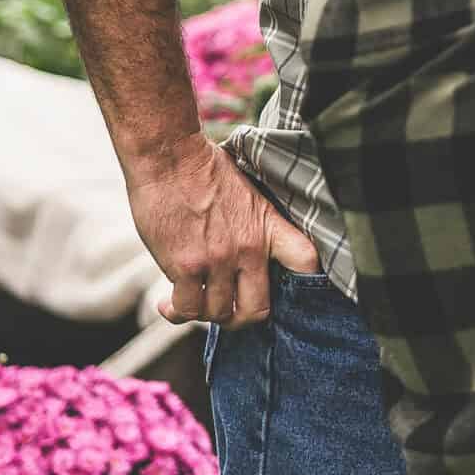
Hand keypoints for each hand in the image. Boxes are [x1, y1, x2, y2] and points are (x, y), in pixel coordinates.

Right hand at [128, 136, 319, 327]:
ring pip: (217, 312)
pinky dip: (177, 312)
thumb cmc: (204, 170)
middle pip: (256, 309)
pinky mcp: (185, 266)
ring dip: (202, 312)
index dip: (306, 282)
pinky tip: (168, 304)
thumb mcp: (247, 193)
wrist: (170, 157)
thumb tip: (245, 251)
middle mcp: (248, 249)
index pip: (305, 260)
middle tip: (224, 310)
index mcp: (267, 227)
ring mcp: (217, 260)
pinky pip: (187, 308)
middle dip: (239, 317)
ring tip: (190, 302)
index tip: (289, 291)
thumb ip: (254, 225)